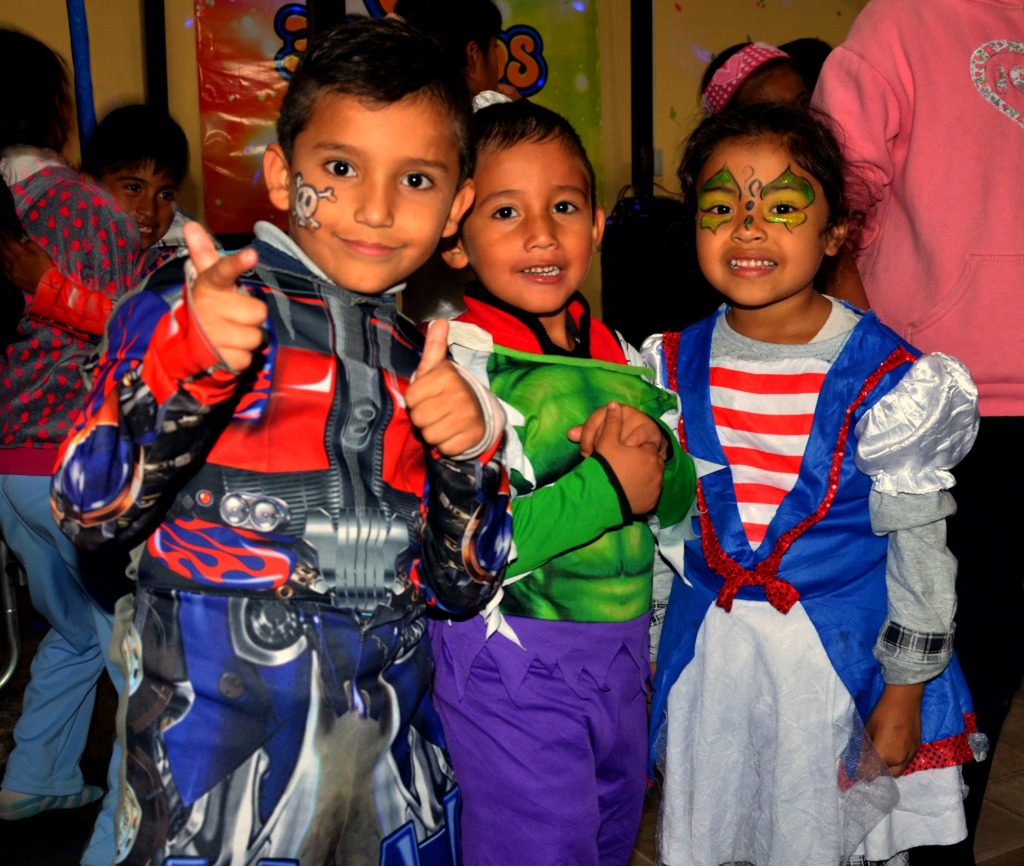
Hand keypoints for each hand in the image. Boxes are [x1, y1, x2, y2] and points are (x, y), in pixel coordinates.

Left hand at [0, 235, 54, 292]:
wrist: (47, 286)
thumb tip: (22, 240)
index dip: (6, 236)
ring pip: (2, 260)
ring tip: (1, 249)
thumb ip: (31, 245)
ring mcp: (12, 271)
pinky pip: (4, 270)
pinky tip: (3, 262)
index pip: (10, 242)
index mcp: (22, 254)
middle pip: (3, 250)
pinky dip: (2, 264)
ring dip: (0, 253)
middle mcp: (14, 262)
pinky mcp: (13, 279)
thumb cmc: (47, 268)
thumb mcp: (42, 253)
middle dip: (0, 243)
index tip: (4, 233)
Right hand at [183, 221, 264, 372]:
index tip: (251, 254)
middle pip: (258, 311)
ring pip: (257, 336)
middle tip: (236, 316)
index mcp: (208, 286)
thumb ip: (204, 254)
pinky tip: (228, 351)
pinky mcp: (221, 359)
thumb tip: (191, 225)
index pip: (223, 271)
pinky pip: (249, 357)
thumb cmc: (207, 307)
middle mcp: (208, 309)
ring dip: (249, 338)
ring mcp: (213, 336)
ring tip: (231, 335)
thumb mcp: (207, 282)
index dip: (237, 263)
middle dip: (252, 316)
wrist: (186, 347)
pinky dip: (243, 357)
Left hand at [406, 319, 485, 456]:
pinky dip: (445, 444)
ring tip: (443, 422)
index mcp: (447, 375)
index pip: (411, 398)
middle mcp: (459, 394)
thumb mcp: (437, 368)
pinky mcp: (472, 437)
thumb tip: (440, 320)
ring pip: (430, 435)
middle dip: (422, 418)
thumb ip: (434, 347)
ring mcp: (468, 417)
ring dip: (432, 432)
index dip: (415, 400)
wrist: (478, 411)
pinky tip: (452, 433)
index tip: (427, 396)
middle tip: (435, 411)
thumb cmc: (448, 389)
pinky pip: (444, 448)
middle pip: (418, 419)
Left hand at [568, 402, 668, 459]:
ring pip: (619, 436)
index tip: (585, 454)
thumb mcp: (604, 436)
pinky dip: (630, 451)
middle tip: (598, 461)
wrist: (648, 441)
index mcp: (608, 409)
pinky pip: (635, 440)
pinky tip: (627, 459)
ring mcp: (636, 417)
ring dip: (615, 452)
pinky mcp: (648, 427)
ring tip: (613, 463)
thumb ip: (587, 434)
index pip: (592, 421)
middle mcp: (622, 410)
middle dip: (599, 448)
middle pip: (605, 429)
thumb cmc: (622, 437)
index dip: (586, 439)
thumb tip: (570, 434)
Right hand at [575, 401, 664, 516]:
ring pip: (650, 478)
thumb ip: (612, 422)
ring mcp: (655, 489)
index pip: (646, 446)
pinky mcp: (651, 503)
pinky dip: (641, 493)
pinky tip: (627, 492)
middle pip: (649, 463)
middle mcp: (658, 471)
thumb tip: (613, 404)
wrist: (601, 499)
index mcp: (650, 454)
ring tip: (623, 479)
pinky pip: (648, 495)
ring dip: (641, 477)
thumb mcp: (606, 442)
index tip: (622, 454)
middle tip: (621, 467)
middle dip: (639, 463)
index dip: (634, 448)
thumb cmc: (605, 467)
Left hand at [864, 682, 923, 776]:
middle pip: (886, 775)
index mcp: (884, 756)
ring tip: (881, 755)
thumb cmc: (882, 714)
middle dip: (877, 771)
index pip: (871, 774)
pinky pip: (906, 762)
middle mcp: (899, 760)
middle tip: (870, 760)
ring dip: (889, 767)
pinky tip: (892, 749)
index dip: (863, 771)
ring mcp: (910, 756)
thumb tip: (859, 758)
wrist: (904, 701)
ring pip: (898, 770)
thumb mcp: (868, 730)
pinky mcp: (917, 750)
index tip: (859, 766)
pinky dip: (898, 760)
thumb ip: (864, 748)